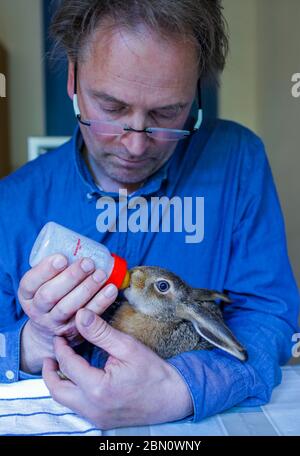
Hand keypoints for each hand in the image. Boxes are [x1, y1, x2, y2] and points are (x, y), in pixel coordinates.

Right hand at [18, 254, 117, 373]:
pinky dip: (101, 302)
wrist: (49, 328)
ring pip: (67, 308)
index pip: (29, 282)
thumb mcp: (43, 282)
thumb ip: (54, 269)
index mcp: (27, 294)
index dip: (45, 270)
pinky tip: (111, 289)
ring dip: (86, 289)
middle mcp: (37, 310)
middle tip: (87, 263)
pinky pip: (87, 317)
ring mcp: (54, 323)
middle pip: (49, 295)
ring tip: (101, 274)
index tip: (62, 257)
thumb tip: (80, 244)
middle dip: (70, 277)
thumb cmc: (51, 293)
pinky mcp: (72, 332)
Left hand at [43, 309, 193, 429]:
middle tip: (52, 353)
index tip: (60, 336)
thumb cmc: (153, 372)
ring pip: (65, 401)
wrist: (173, 397)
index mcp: (98, 388)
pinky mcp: (102, 420)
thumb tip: (81, 314)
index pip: (68, 365)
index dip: (61, 349)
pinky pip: (77, 407)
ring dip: (59, 382)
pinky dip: (72, 391)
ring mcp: (97, 417)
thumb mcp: (127, 346)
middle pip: (58, 390)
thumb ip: (100, 332)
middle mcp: (93, 407)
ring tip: (61, 364)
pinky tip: (78, 377)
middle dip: (50, 370)